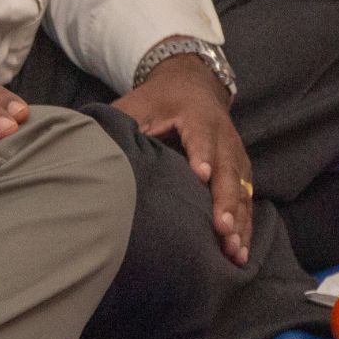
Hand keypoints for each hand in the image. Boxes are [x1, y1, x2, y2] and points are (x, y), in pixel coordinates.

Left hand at [111, 53, 251, 263]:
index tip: (201, 175)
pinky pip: (247, 201)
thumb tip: (91, 146)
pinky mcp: (241, 171)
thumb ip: (121, 122)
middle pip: (228, 171)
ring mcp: (236, 155)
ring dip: (240, 221)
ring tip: (234, 251)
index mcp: (197, 117)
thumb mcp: (137, 104)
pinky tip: (240, 252)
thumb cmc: (157, 100)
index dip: (202, 155)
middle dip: (226, 201)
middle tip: (222, 229)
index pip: (201, 138)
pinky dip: (246, 226)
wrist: (192, 86)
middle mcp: (223, 137)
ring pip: (242, 190)